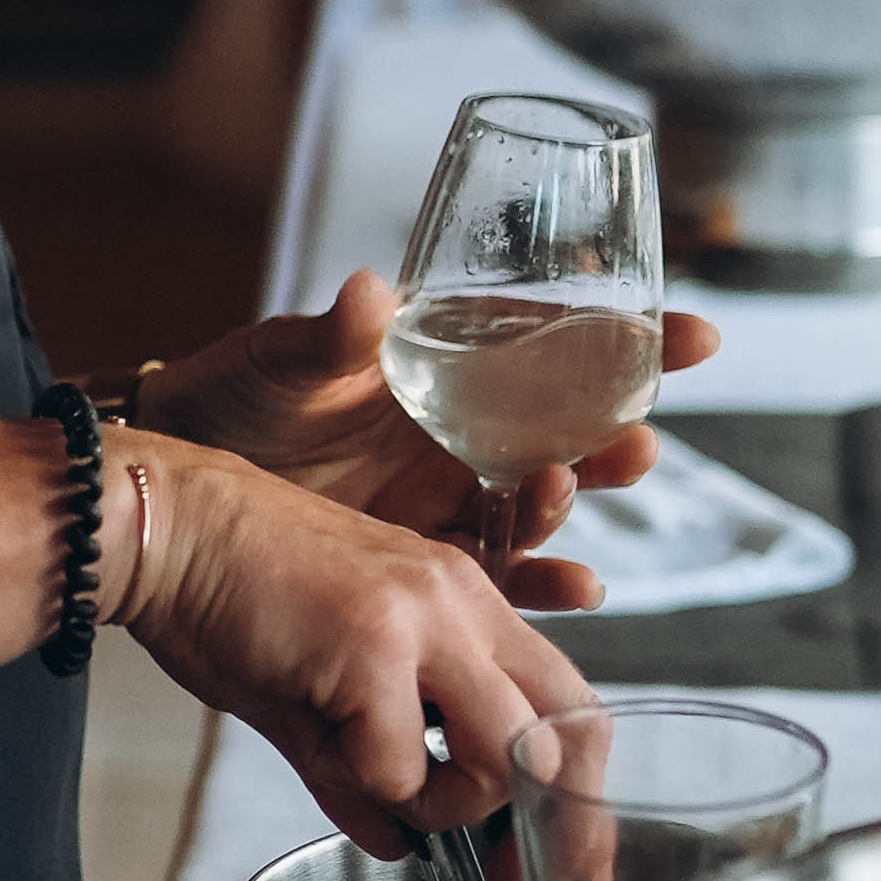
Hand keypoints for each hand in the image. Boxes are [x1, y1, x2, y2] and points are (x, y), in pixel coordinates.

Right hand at [111, 435, 594, 854]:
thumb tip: (400, 844)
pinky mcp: (372, 643)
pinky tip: (319, 748)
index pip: (568, 703)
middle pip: (573, 728)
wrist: (167, 532)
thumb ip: (369, 770)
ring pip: (505, 754)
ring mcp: (426, 617)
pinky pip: (400, 766)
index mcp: (466, 604)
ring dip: (448, 806)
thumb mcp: (323, 693)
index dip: (576, 794)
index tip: (552, 864)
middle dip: (561, 826)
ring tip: (377, 785)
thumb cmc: (234, 598)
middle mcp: (464, 602)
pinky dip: (363, 786)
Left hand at [141, 270, 721, 606]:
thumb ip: (332, 338)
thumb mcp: (284, 362)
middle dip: (615, 434)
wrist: (183, 490)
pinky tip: (578, 588)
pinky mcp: (430, 562)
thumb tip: (372, 291)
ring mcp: (455, 498)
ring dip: (575, 502)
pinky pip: (501, 576)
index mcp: (449, 363)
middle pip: (568, 430)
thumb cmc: (239, 397)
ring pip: (542, 504)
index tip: (696, 335)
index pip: (554, 342)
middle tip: (641, 439)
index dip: (628, 337)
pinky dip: (543, 582)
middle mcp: (468, 431)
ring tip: (578, 488)